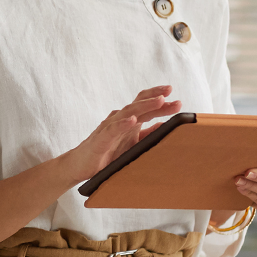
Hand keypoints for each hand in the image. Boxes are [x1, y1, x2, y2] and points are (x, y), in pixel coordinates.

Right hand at [62, 86, 181, 184]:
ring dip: (144, 106)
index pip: (144, 105)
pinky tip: (133, 120)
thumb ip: (147, 135)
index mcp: (127, 121)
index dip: (159, 99)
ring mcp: (109, 128)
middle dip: (155, 97)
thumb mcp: (131, 144)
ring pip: (128, 113)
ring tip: (159, 101)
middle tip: (170, 91)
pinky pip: (112, 130)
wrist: (79, 165)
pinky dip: (122, 124)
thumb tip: (164, 125)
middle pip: (138, 104)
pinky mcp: (100, 140)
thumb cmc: (105, 154)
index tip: (176, 99)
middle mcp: (119, 120)